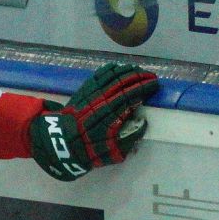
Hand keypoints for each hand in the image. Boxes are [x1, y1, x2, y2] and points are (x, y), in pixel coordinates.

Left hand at [28, 63, 156, 180]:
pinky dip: (109, 69)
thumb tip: (143, 122)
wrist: (63, 143)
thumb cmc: (91, 149)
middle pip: (122, 82)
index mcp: (110, 115)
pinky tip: (118, 67)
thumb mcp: (114, 152)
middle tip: (151, 76)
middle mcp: (101, 101)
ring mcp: (91, 94)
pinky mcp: (83, 90)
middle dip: (139, 77)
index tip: (155, 85)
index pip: (131, 95)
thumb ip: (130, 138)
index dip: (144, 88)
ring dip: (126, 71)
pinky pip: (97, 76)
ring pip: (110, 76)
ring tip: (138, 70)